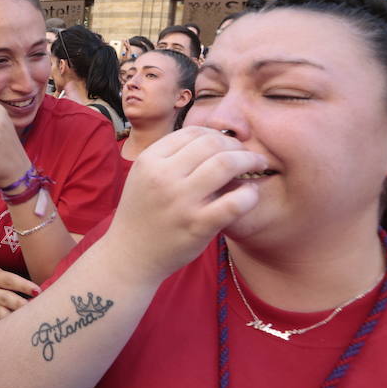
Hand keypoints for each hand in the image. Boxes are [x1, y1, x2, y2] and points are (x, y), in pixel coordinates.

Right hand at [105, 127, 266, 281]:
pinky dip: (249, 194)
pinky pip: (235, 202)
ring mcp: (181, 201)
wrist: (130, 255)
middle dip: (236, 145)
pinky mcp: (198, 226)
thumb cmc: (142, 213)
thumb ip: (170, 157)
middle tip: (246, 154)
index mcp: (149, 160)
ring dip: (248, 160)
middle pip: (211, 144)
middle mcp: (163, 176)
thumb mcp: (144, 176)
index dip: (216, 134)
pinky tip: (250, 193)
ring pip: (226, 164)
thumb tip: (213, 139)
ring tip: (256, 165)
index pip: (192, 132)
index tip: (226, 145)